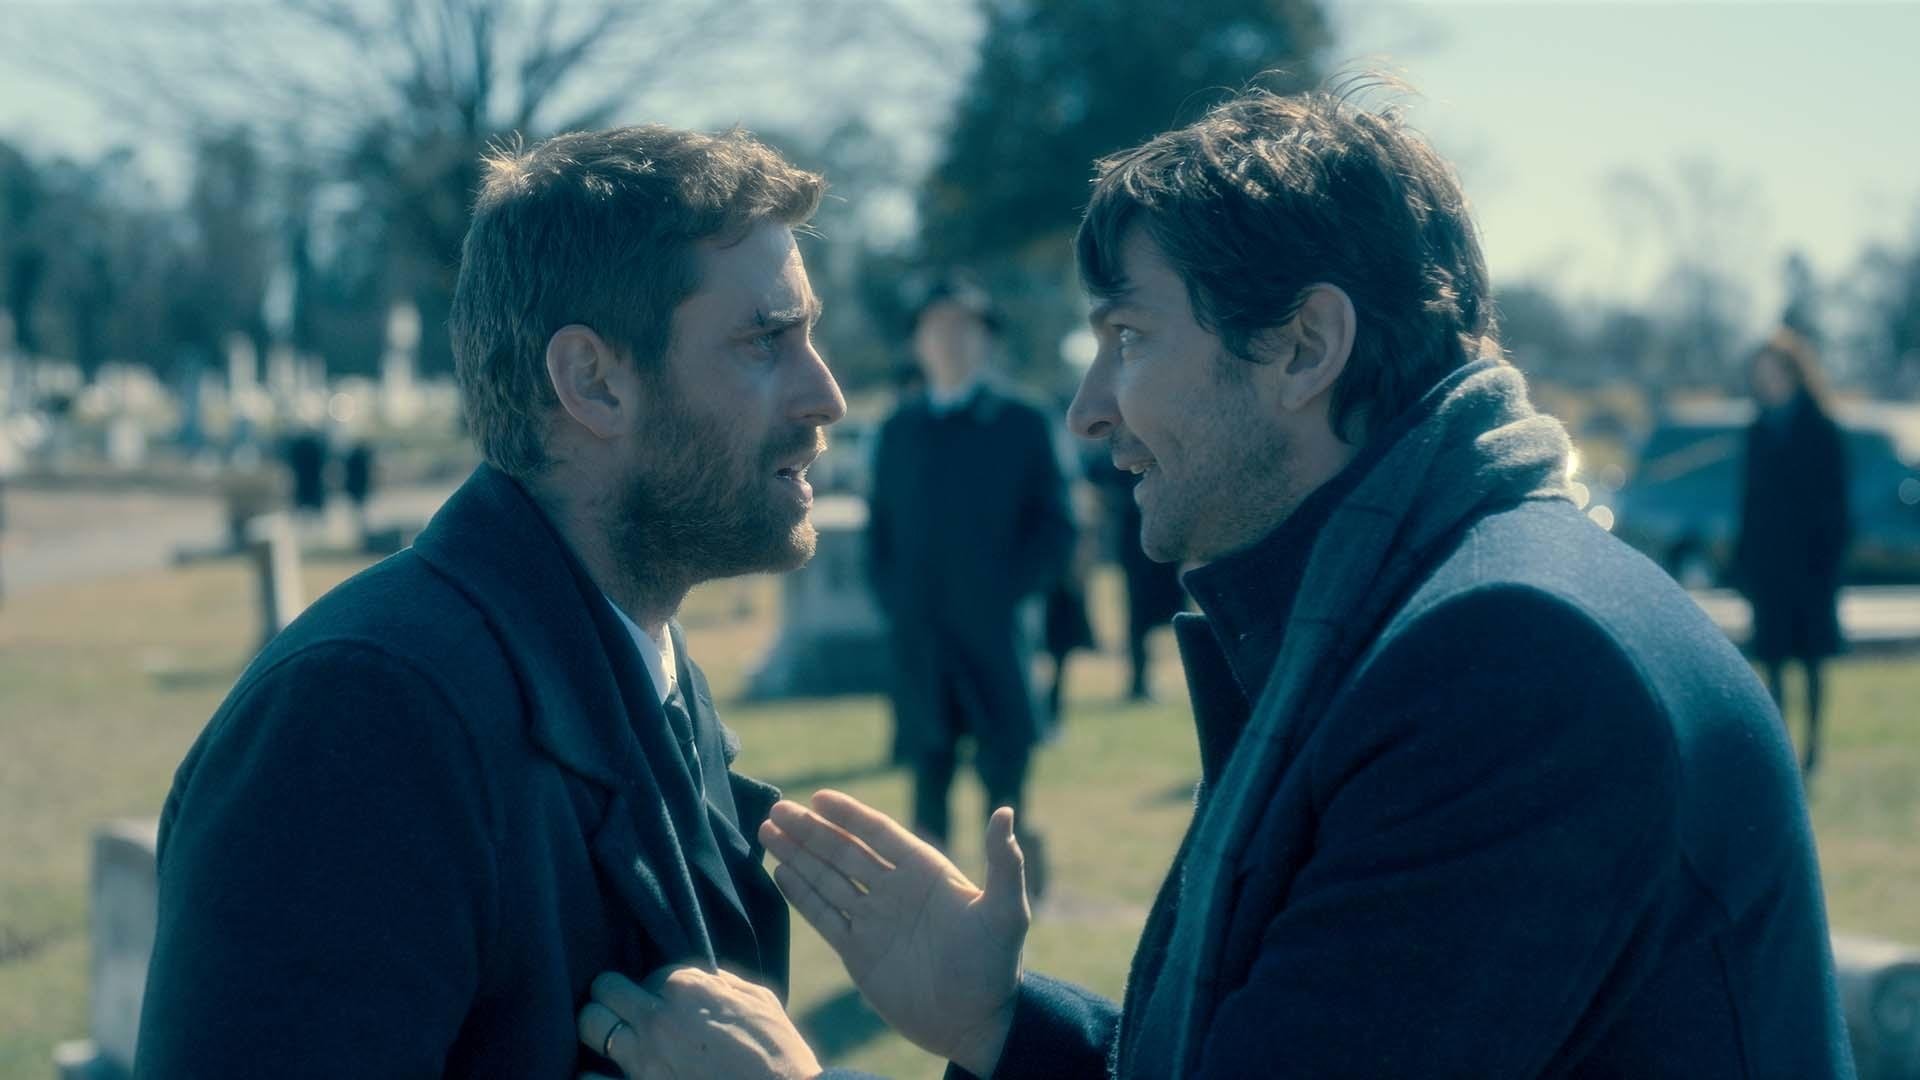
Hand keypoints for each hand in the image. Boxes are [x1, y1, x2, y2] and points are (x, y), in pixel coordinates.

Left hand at [577, 966, 820, 1079]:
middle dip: (613, 995)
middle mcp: (658, 1018)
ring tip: (609, 1035)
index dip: (659, 988)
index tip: (668, 1004)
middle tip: (623, 1008)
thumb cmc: (777, 1053)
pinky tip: (596, 1072)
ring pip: (589, 1025)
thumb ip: (723, 984)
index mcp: (689, 989)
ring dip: (597, 1026)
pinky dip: (590, 1074)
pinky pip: (589, 1079)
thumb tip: (703, 979)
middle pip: (607, 989)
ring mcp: (642, 1059)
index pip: (651, 973)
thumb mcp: (760, 1001)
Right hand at [760, 790, 1029, 1077]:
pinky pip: (824, 916)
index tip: (819, 798)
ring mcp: (874, 920)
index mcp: (925, 872)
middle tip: (778, 809)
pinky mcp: (858, 952)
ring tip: (768, 831)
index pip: (879, 834)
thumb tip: (1006, 813)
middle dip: (811, 832)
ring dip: (798, 856)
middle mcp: (895, 890)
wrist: (975, 1023)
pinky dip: (801, 895)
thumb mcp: (1006, 911)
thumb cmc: (996, 966)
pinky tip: (780, 872)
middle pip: (844, 852)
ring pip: (827, 880)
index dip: (849, 815)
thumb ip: (1004, 863)